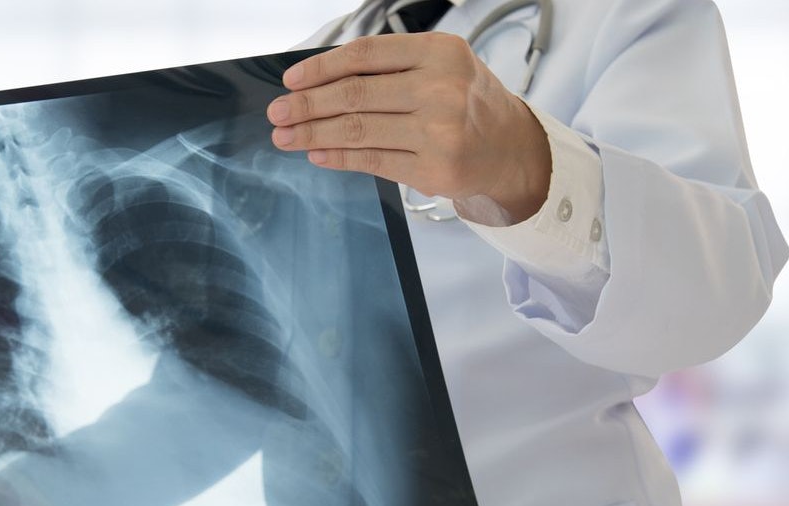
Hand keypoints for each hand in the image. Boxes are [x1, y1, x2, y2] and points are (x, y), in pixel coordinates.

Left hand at [268, 33, 550, 222]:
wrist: (510, 146)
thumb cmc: (465, 101)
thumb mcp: (439, 66)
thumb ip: (389, 68)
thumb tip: (318, 82)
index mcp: (439, 52)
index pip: (364, 57)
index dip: (320, 68)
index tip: (291, 80)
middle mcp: (441, 89)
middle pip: (355, 95)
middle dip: (307, 105)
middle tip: (278, 112)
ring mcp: (439, 131)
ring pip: (358, 130)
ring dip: (312, 133)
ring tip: (286, 136)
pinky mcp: (434, 169)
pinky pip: (371, 162)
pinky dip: (337, 157)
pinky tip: (316, 152)